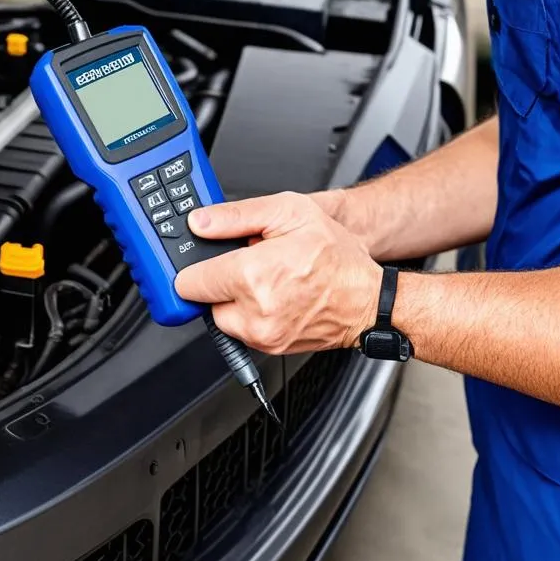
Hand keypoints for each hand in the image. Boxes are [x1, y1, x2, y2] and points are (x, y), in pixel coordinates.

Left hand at [174, 192, 381, 354]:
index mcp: (254, 276)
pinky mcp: (271, 348)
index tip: (205, 257)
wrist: (369, 299)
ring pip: (222, 316)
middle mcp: (255, 313)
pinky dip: (250, 314)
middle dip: (219, 280)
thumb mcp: (289, 212)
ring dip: (234, 299)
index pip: (189, 281)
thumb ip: (236, 216)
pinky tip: (274, 296)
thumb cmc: (337, 255)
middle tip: (248, 264)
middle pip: (203, 299)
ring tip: (265, 279)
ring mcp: (263, 335)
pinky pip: (243, 330)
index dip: (195, 264)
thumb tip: (199, 222)